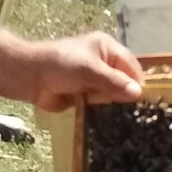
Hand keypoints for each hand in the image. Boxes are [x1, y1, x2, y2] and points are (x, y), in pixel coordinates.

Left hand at [26, 32, 143, 112]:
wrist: (29, 77)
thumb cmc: (61, 65)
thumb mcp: (90, 70)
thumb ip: (114, 82)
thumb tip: (138, 93)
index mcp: (107, 49)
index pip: (131, 66)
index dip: (136, 82)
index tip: (143, 101)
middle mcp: (104, 64)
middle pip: (125, 82)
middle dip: (125, 95)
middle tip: (132, 113)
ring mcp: (94, 81)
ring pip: (113, 95)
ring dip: (112, 105)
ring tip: (120, 118)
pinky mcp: (86, 97)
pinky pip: (101, 105)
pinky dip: (102, 111)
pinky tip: (109, 122)